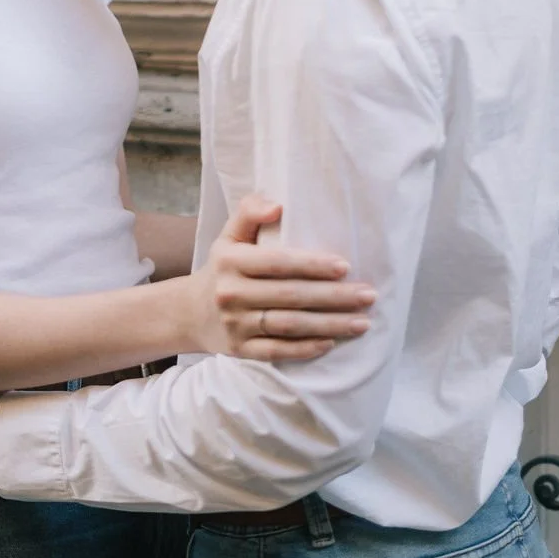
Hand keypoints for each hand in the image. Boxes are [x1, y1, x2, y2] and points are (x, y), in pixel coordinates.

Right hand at [187, 194, 375, 361]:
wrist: (190, 312)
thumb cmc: (223, 266)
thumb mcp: (229, 234)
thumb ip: (250, 210)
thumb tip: (279, 206)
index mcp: (231, 260)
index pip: (278, 262)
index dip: (313, 265)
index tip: (346, 266)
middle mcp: (231, 293)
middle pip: (291, 296)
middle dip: (334, 296)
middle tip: (368, 295)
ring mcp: (236, 325)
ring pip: (290, 325)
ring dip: (330, 325)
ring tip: (362, 322)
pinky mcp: (240, 351)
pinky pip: (278, 351)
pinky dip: (306, 348)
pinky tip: (332, 342)